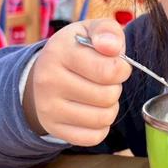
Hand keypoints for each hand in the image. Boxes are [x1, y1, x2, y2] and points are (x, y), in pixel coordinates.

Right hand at [23, 19, 131, 144]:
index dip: (122, 69)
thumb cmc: (77, 50)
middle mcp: (48, 80)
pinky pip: (93, 137)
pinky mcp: (53, 128)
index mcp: (59, 51)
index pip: (108, 70)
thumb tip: (113, 47)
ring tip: (99, 95)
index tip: (116, 65)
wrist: (44, 72)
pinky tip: (92, 111)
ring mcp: (48, 107)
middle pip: (108, 96)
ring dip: (110, 107)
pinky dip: (100, 127)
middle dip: (115, 88)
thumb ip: (108, 31)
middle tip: (104, 81)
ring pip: (103, 118)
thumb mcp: (90, 30)